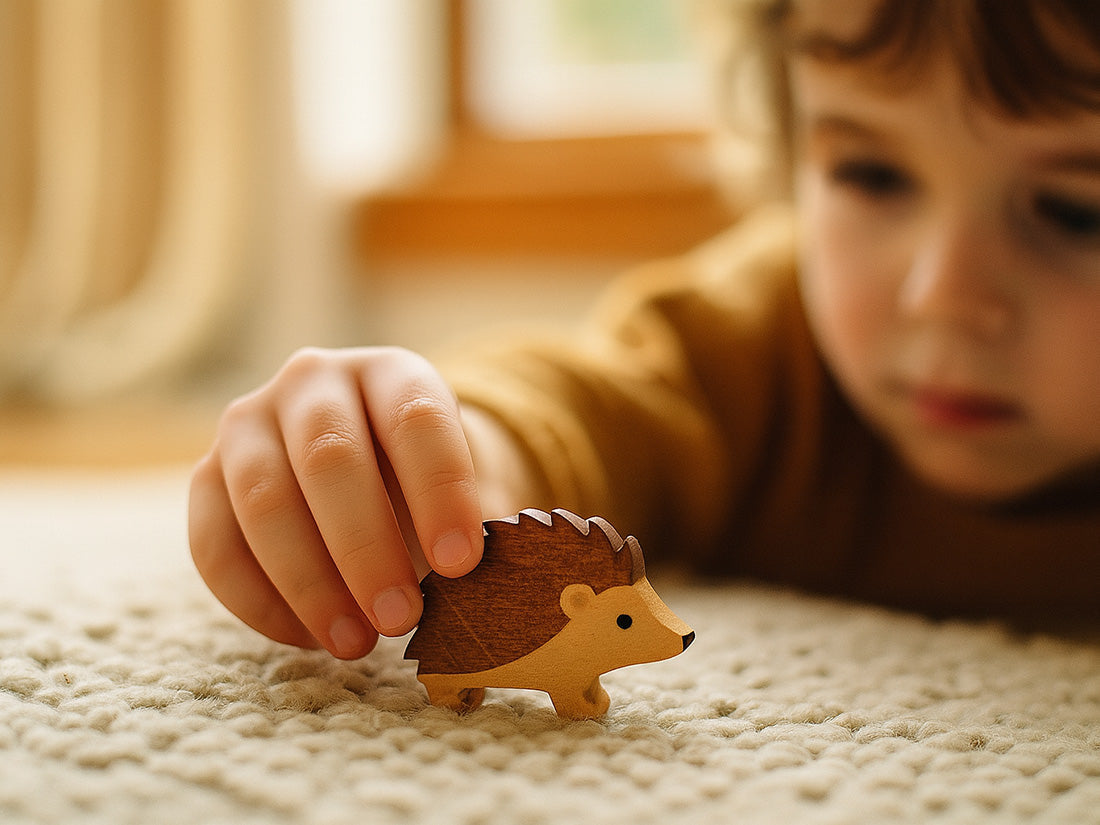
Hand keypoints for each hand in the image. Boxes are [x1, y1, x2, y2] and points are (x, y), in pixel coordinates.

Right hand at [188, 347, 484, 658]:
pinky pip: (213, 542)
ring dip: (308, 582)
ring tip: (356, 642)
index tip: (461, 565)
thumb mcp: (468, 487)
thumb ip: (480, 525)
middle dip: (365, 548)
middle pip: (329, 458)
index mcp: (392, 372)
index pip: (415, 420)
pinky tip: (308, 638)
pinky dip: (256, 600)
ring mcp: (249, 422)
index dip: (439, 492)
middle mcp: (314, 381)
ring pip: (263, 500)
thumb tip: (490, 588)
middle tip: (401, 618)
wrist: (371, 466)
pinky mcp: (207, 475)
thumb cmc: (429, 485)